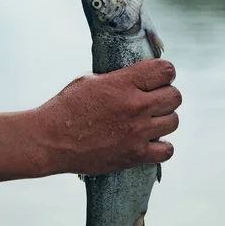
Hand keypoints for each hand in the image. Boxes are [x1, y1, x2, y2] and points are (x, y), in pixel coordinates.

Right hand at [34, 59, 181, 175]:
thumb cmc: (66, 107)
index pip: (166, 70)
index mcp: (124, 83)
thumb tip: (137, 78)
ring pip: (174, 121)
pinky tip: (149, 141)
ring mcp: (137, 132)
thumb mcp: (90, 80)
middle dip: (166, 95)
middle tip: (153, 100)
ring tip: (150, 121)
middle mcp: (135, 106)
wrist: (50, 140)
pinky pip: (167, 150)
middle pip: (175, 96)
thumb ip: (119, 78)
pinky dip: (162, 146)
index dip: (165, 73)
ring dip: (164, 119)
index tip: (158, 78)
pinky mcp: (135, 155)